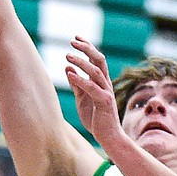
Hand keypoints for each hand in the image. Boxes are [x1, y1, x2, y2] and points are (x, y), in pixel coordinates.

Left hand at [64, 38, 125, 156]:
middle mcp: (106, 84)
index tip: (76, 37)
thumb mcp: (82, 99)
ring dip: (81, 62)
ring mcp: (106, 92)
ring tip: (67, 56)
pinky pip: (92, 88)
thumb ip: (77, 84)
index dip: (87, 47)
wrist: (109, 137)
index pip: (96, 59)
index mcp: (102, 82)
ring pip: (95, 71)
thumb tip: (68, 68)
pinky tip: (70, 74)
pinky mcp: (104, 102)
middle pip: (99, 60)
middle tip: (72, 41)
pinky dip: (80, 80)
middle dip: (86, 48)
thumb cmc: (96, 119)